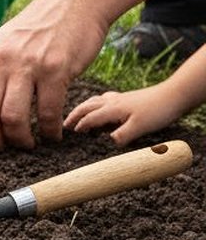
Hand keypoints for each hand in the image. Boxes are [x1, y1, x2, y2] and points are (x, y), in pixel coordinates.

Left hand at [0, 0, 107, 148]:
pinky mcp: (56, 68)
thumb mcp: (4, 45)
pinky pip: (47, 112)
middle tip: (6, 150)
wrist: (77, 1)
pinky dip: (49, 130)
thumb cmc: (41, 29)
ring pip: (12, 117)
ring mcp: (27, 64)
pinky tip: (53, 135)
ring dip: (20, 140)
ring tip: (29, 145)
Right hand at [63, 87, 182, 145]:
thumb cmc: (157, 111)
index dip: (79, 126)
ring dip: (83, 108)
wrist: (174, 95)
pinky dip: (97, 102)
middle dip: (74, 115)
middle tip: (65, 124)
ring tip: (77, 115)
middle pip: (87, 106)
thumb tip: (107, 144)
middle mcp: (112, 102)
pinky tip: (101, 106)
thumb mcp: (139, 128)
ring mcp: (120, 98)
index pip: (89, 118)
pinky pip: (105, 98)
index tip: (70, 134)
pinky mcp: (127, 98)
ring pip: (94, 101)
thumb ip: (121, 136)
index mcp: (112, 109)